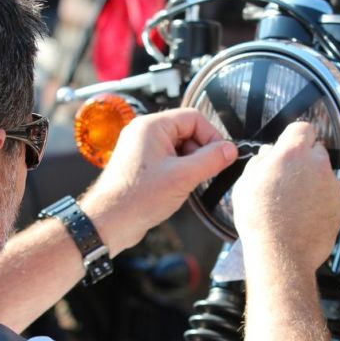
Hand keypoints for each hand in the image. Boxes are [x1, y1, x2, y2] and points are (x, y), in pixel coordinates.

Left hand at [79, 108, 237, 254]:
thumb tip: (230, 150)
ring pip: (179, 148)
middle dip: (200, 152)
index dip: (212, 136)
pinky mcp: (141, 165)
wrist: (109, 222)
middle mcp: (144, 132)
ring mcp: (141, 149)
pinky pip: (168, 160)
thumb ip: (211, 160)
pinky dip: (179, 171)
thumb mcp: (183, 177)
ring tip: (187, 183)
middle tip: (206, 172)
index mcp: (151, 126)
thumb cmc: (137, 198)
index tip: (222, 155)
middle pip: (186, 131)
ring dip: (190, 164)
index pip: (193, 118)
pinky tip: (178, 188)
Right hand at [232, 122, 339, 269]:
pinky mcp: (339, 207)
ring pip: (324, 175)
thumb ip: (260, 162)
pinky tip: (303, 215)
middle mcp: (317, 165)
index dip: (294, 137)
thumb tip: (267, 155)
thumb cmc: (261, 221)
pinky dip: (320, 203)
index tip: (288, 146)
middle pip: (316, 151)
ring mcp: (331, 186)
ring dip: (312, 183)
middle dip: (304, 160)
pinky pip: (330, 197)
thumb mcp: (245, 184)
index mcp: (293, 153)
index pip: (303, 128)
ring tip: (292, 203)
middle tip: (286, 178)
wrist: (280, 254)